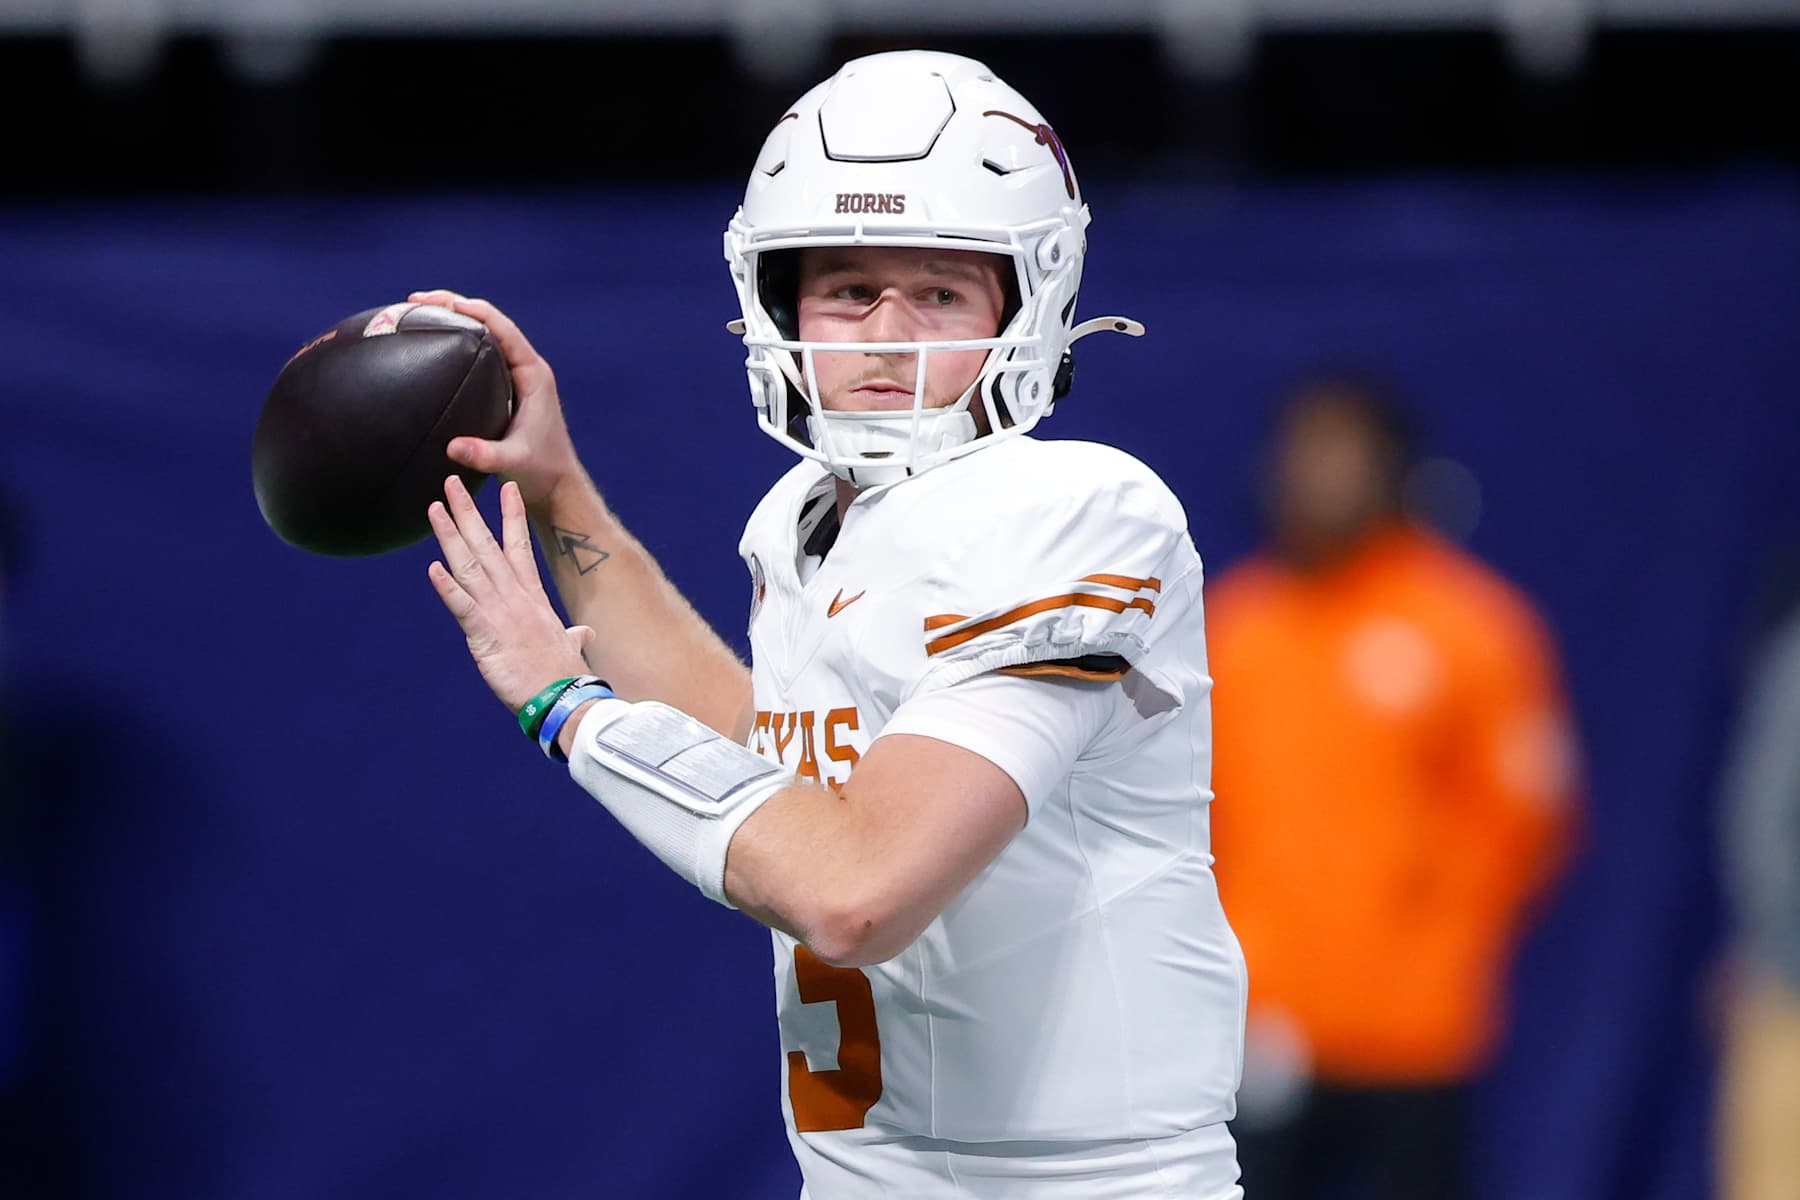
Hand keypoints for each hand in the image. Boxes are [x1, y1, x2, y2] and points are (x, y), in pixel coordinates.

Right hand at [408, 290, 584, 508]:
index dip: (471, 310)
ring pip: (485, 335)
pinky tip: (432, 344)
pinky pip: (481, 354)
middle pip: (490, 323)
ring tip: (417, 311)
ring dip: (455, 320)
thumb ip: (485, 455)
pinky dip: (457, 342)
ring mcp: (517, 376)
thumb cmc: (541, 471)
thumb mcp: (512, 461)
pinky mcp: (507, 388)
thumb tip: (452, 446)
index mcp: (533, 374)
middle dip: (454, 306)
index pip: (502, 328)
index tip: (438, 302)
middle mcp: (526, 368)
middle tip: (415, 300)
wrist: (556, 485)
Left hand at [428, 475, 594, 713]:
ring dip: (451, 536)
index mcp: (532, 598)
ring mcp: (500, 614)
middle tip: (451, 483)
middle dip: (468, 513)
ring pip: (470, 566)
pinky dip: (447, 588)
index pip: (519, 548)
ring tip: (435, 508)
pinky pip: (463, 607)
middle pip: (487, 546)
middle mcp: (514, 598)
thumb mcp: (568, 649)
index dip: (511, 517)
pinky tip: (432, 568)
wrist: (565, 698)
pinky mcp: (486, 636)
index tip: (505, 488)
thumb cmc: (566, 676)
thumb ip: (573, 637)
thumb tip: (583, 635)